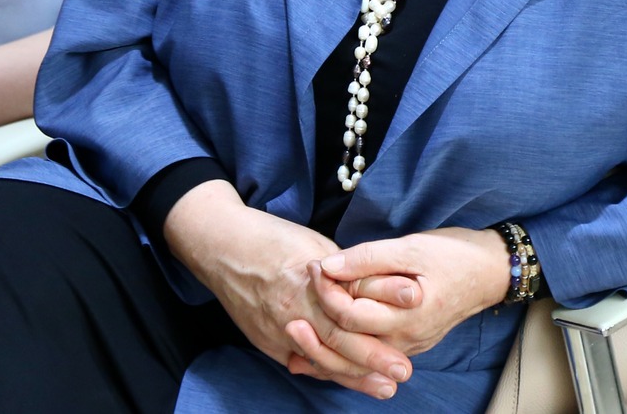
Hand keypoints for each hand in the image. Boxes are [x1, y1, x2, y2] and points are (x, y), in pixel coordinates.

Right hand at [164, 182, 414, 398]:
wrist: (222, 247)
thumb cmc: (272, 239)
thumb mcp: (314, 246)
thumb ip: (342, 274)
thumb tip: (375, 290)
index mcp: (308, 284)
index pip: (350, 319)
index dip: (378, 338)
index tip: (405, 351)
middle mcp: (293, 311)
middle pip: (338, 344)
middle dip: (372, 362)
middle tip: (402, 374)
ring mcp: (276, 329)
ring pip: (320, 359)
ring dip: (352, 375)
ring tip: (381, 387)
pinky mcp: (265, 339)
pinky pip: (298, 360)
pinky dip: (322, 370)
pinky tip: (345, 378)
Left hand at [296, 227, 510, 362]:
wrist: (492, 272)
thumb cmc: (454, 254)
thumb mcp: (411, 247)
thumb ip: (368, 258)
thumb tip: (328, 266)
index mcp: (406, 316)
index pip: (350, 312)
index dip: (325, 290)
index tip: (312, 267)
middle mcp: (405, 340)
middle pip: (348, 343)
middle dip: (317, 325)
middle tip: (292, 309)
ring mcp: (408, 346)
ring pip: (358, 358)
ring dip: (324, 350)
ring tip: (295, 337)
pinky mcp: (409, 344)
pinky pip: (371, 356)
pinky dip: (344, 356)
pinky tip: (319, 355)